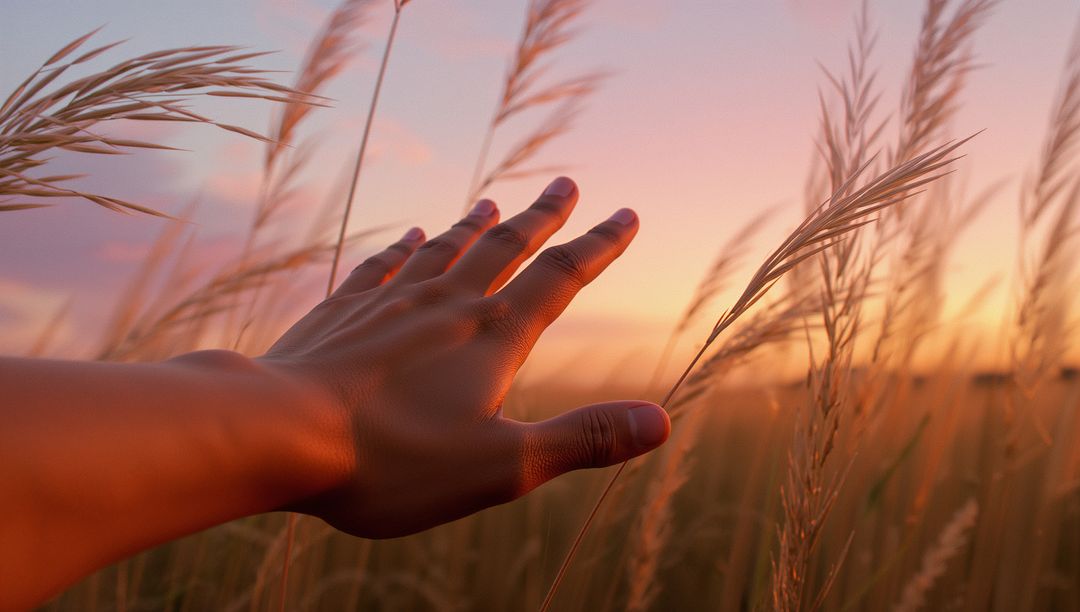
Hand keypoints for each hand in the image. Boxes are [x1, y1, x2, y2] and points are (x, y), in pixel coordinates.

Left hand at [260, 176, 669, 537]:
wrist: (277, 433)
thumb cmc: (392, 460)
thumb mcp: (502, 465)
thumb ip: (581, 439)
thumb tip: (661, 422)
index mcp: (492, 339)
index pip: (559, 280)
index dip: (598, 247)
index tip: (625, 215)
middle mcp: (446, 306)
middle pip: (505, 249)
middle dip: (542, 218)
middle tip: (566, 184)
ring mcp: (389, 304)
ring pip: (444, 250)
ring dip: (475, 225)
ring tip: (495, 202)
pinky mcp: (342, 314)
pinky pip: (381, 267)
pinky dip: (402, 249)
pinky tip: (408, 237)